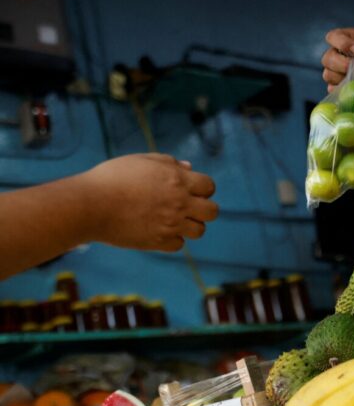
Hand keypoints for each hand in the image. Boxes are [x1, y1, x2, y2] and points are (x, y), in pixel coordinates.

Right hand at [81, 153, 217, 251]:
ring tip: (173, 220)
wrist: (89, 205)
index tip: (189, 189)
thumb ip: (168, 163)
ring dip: (190, 225)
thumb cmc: (112, 177)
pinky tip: (159, 230)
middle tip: (187, 207)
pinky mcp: (158, 242)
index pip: (209, 186)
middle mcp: (179, 203)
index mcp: (178, 180)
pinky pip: (178, 245)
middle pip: (212, 211)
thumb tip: (189, 167)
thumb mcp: (141, 160)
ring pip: (200, 231)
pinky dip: (172, 239)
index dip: (202, 188)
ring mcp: (170, 224)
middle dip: (203, 208)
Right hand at [321, 28, 353, 91]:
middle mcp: (336, 54)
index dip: (341, 43)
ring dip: (342, 78)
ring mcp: (334, 71)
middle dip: (340, 64)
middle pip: (327, 59)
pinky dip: (342, 90)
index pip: (333, 37)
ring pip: (328, 75)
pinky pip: (333, 90)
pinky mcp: (336, 86)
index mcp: (345, 38)